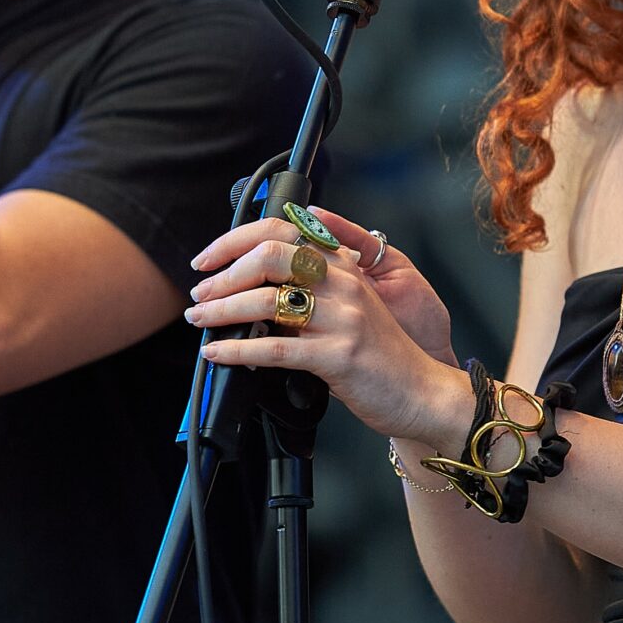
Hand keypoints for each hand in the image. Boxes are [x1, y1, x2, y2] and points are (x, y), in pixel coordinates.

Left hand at [186, 207, 468, 447]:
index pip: (282, 231)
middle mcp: (343, 283)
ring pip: (267, 302)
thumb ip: (312, 288)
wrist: (422, 391)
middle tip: (201, 293)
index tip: (207, 259)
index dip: (235, 241)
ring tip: (200, 321)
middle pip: (270, 257)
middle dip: (224, 274)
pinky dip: (238, 349)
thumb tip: (252, 284)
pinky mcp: (339, 355)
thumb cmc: (381, 354)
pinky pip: (277, 347)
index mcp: (343, 266)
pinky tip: (217, 353)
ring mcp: (343, 318)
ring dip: (222, 311)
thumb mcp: (350, 307)